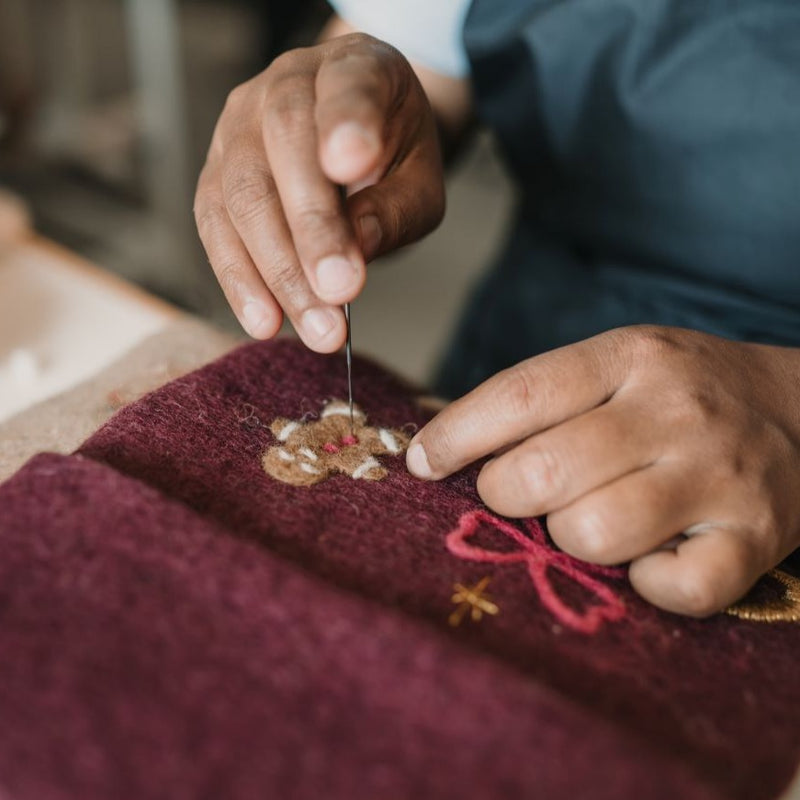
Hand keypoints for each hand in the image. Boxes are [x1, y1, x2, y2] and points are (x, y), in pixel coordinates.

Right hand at [195, 33, 444, 350]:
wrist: (352, 138)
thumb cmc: (391, 157)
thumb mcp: (420, 180)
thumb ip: (395, 208)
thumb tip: (355, 247)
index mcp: (353, 67)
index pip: (347, 84)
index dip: (345, 122)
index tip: (350, 165)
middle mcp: (284, 85)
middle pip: (282, 145)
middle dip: (311, 229)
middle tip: (340, 293)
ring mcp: (238, 127)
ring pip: (241, 193)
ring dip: (277, 271)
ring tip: (316, 328)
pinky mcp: (215, 173)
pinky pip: (214, 228)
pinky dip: (239, 280)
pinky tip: (266, 321)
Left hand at [407, 326, 799, 615]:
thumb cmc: (682, 394)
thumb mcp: (619, 365)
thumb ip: (544, 399)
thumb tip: (441, 452)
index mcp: (631, 357)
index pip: (521, 394)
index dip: (455, 434)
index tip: (420, 461)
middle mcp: (675, 411)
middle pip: (543, 471)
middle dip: (504, 493)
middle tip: (519, 491)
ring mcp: (719, 476)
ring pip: (592, 532)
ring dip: (569, 537)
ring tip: (589, 518)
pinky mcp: (754, 540)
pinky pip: (671, 589)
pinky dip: (644, 584)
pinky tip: (651, 554)